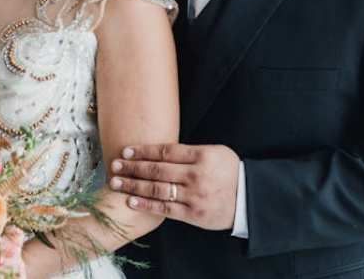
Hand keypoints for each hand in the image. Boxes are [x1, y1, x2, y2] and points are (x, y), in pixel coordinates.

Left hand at [109, 143, 240, 230]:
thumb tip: (161, 150)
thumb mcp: (217, 152)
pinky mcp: (192, 213)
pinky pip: (164, 208)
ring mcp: (193, 196)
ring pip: (156, 189)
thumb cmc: (231, 172)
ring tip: (116, 182)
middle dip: (132, 167)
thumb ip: (191, 152)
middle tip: (115, 165)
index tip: (127, 151)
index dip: (143, 151)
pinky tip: (131, 200)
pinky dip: (146, 204)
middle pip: (157, 170)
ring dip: (133, 185)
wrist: (248, 199)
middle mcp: (196, 175)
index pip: (166, 151)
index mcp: (203, 156)